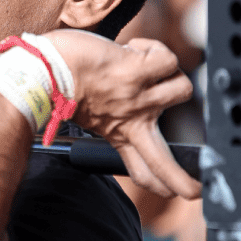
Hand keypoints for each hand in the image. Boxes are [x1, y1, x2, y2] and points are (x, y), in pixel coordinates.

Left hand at [44, 30, 199, 199]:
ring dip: (169, 71)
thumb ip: (111, 118)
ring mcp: (138, 96)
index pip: (145, 169)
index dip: (166, 183)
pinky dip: (154, 48)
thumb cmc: (61, 83)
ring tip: (143, 65)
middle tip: (195, 189)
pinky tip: (133, 48)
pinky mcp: (137, 70)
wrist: (45, 70)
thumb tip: (121, 107)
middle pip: (164, 162)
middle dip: (184, 180)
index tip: (180, 192)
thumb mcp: (90, 113)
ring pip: (183, 88)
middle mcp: (132, 119)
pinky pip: (168, 59)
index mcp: (119, 132)